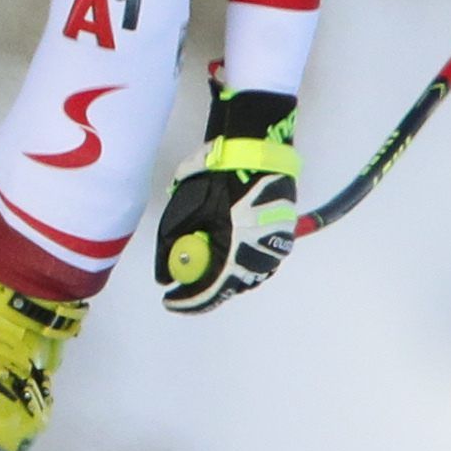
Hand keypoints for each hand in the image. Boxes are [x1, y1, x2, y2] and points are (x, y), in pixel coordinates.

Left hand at [155, 78, 300, 312]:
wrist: (254, 149)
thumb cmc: (215, 177)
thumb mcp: (183, 211)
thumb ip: (172, 247)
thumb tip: (166, 277)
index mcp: (236, 250)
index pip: (210, 289)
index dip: (188, 300)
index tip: (169, 301)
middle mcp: (261, 256)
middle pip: (229, 287)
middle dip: (204, 287)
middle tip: (182, 284)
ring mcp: (276, 249)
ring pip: (245, 276)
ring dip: (222, 275)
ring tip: (201, 263)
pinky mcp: (283, 239)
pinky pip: (257, 262)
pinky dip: (239, 261)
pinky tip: (225, 250)